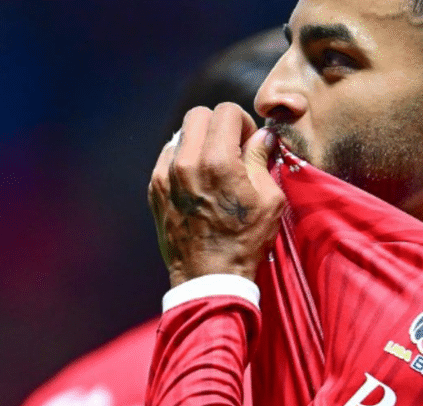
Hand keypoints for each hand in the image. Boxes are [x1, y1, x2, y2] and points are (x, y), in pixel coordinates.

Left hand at [148, 103, 284, 286]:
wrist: (209, 278)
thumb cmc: (244, 242)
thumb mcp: (269, 201)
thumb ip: (262, 160)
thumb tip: (262, 137)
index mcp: (217, 161)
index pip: (225, 111)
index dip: (243, 123)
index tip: (248, 144)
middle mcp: (186, 162)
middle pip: (198, 115)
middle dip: (219, 125)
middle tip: (231, 150)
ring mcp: (164, 176)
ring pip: (180, 135)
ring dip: (199, 142)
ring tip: (213, 168)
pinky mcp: (154, 190)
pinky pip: (167, 158)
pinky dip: (183, 161)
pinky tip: (197, 183)